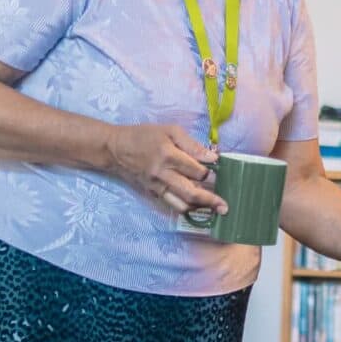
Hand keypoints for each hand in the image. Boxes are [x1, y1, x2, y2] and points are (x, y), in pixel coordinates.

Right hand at [105, 124, 223, 213]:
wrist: (115, 149)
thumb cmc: (144, 136)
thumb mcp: (169, 131)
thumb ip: (192, 144)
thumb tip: (213, 158)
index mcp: (169, 155)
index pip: (196, 171)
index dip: (211, 174)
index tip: (222, 173)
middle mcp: (163, 174)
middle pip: (190, 193)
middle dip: (210, 200)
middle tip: (225, 206)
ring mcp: (157, 186)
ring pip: (181, 204)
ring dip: (199, 209)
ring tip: (215, 211)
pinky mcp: (152, 193)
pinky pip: (171, 204)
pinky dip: (186, 208)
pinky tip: (198, 209)